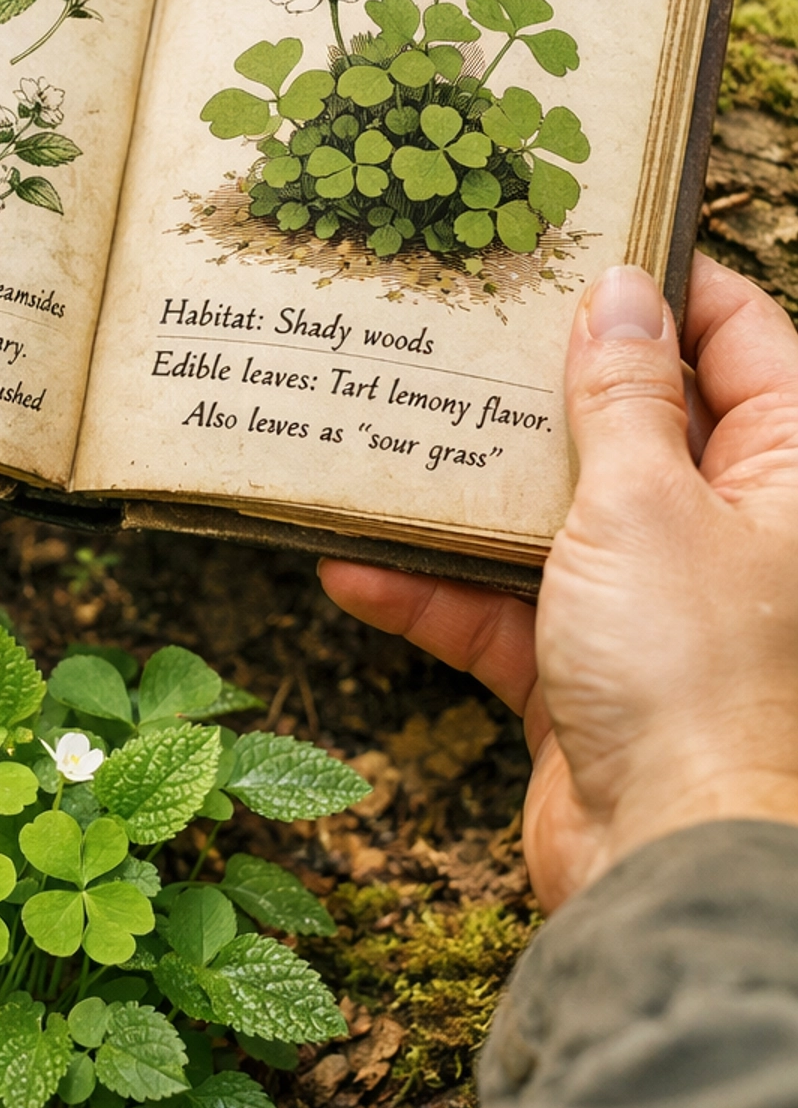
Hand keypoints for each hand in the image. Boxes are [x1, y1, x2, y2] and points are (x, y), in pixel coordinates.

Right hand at [320, 255, 797, 909]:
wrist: (670, 868)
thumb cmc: (694, 680)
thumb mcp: (646, 507)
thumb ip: (623, 398)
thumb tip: (620, 291)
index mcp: (783, 472)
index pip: (739, 339)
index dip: (663, 285)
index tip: (574, 240)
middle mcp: (726, 531)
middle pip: (631, 423)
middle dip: (537, 383)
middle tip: (457, 318)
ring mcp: (653, 604)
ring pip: (551, 515)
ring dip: (465, 489)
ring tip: (382, 426)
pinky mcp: (586, 674)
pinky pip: (500, 609)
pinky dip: (433, 590)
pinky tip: (352, 562)